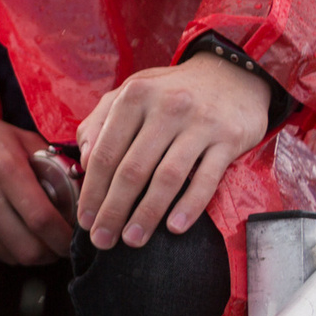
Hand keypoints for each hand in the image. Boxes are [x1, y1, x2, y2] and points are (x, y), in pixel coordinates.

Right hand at [0, 97, 74, 263]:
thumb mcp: (20, 137)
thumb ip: (50, 164)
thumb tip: (78, 191)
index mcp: (5, 170)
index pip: (43, 219)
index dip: (65, 238)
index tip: (76, 240)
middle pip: (27, 249)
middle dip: (51, 254)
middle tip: (60, 246)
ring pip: (9, 256)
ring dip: (30, 254)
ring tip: (38, 241)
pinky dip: (6, 250)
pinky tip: (12, 235)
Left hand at [74, 53, 270, 249]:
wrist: (233, 74)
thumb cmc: (169, 93)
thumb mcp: (130, 94)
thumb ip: (99, 123)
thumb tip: (83, 162)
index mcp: (135, 97)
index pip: (105, 153)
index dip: (92, 191)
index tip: (84, 221)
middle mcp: (167, 107)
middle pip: (132, 170)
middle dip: (113, 210)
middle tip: (102, 240)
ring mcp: (201, 123)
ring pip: (167, 178)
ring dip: (147, 214)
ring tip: (132, 240)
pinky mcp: (229, 138)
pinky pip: (207, 179)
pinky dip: (189, 206)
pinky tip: (174, 228)